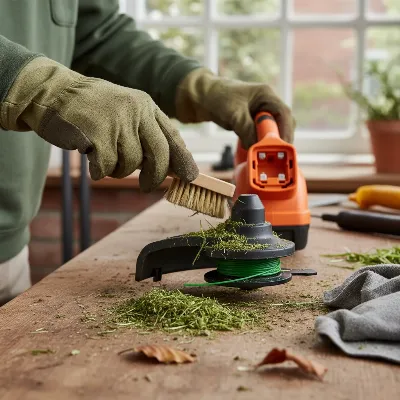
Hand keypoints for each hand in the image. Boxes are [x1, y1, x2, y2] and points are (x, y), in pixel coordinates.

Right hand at [0, 57, 197, 191]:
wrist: (52, 92)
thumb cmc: (91, 109)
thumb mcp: (125, 112)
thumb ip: (146, 134)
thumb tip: (171, 166)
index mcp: (146, 106)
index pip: (172, 137)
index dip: (183, 160)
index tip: (191, 177)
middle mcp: (135, 111)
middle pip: (159, 154)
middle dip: (155, 177)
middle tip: (147, 188)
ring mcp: (116, 121)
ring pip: (131, 164)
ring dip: (118, 171)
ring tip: (104, 158)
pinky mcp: (97, 134)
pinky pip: (107, 167)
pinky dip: (100, 172)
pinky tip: (91, 161)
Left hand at [175, 68, 294, 148]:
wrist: (199, 97)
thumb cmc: (216, 98)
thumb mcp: (233, 114)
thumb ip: (247, 130)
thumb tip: (257, 149)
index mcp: (265, 95)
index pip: (283, 113)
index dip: (285, 131)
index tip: (283, 147)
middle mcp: (265, 103)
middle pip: (281, 123)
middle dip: (279, 139)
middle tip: (277, 155)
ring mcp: (258, 113)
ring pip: (271, 131)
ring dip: (269, 143)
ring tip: (266, 156)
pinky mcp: (250, 122)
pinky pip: (260, 135)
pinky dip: (259, 144)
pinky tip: (256, 152)